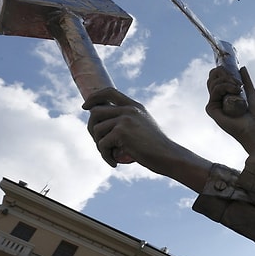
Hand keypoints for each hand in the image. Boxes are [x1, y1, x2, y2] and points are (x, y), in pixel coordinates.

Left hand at [84, 88, 210, 192]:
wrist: (169, 156)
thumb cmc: (157, 147)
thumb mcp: (144, 127)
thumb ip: (128, 121)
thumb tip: (104, 123)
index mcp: (134, 106)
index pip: (108, 92)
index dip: (93, 97)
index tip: (85, 107)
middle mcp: (129, 109)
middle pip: (95, 112)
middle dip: (92, 129)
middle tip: (100, 144)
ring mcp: (125, 119)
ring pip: (96, 130)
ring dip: (99, 146)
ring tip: (110, 155)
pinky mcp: (121, 132)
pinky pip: (102, 144)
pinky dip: (105, 156)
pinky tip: (114, 163)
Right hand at [206, 66, 254, 153]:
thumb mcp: (251, 93)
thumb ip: (246, 80)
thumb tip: (242, 67)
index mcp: (226, 95)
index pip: (218, 78)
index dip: (223, 71)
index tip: (235, 71)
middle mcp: (218, 99)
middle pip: (212, 78)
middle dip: (223, 73)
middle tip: (237, 80)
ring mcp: (214, 104)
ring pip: (213, 83)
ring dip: (226, 80)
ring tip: (238, 87)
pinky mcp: (212, 109)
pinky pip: (214, 91)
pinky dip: (224, 87)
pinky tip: (234, 91)